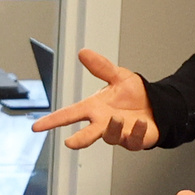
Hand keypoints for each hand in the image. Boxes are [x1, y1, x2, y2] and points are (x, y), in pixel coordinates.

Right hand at [31, 49, 159, 151]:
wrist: (157, 105)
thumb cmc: (135, 94)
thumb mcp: (118, 76)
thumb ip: (101, 67)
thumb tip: (84, 52)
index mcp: (95, 108)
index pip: (69, 114)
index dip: (52, 120)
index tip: (37, 127)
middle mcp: (104, 123)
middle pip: (87, 134)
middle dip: (79, 139)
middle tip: (70, 142)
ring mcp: (118, 133)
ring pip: (110, 137)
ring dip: (112, 129)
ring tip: (116, 118)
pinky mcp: (134, 140)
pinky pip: (133, 140)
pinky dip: (135, 132)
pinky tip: (139, 122)